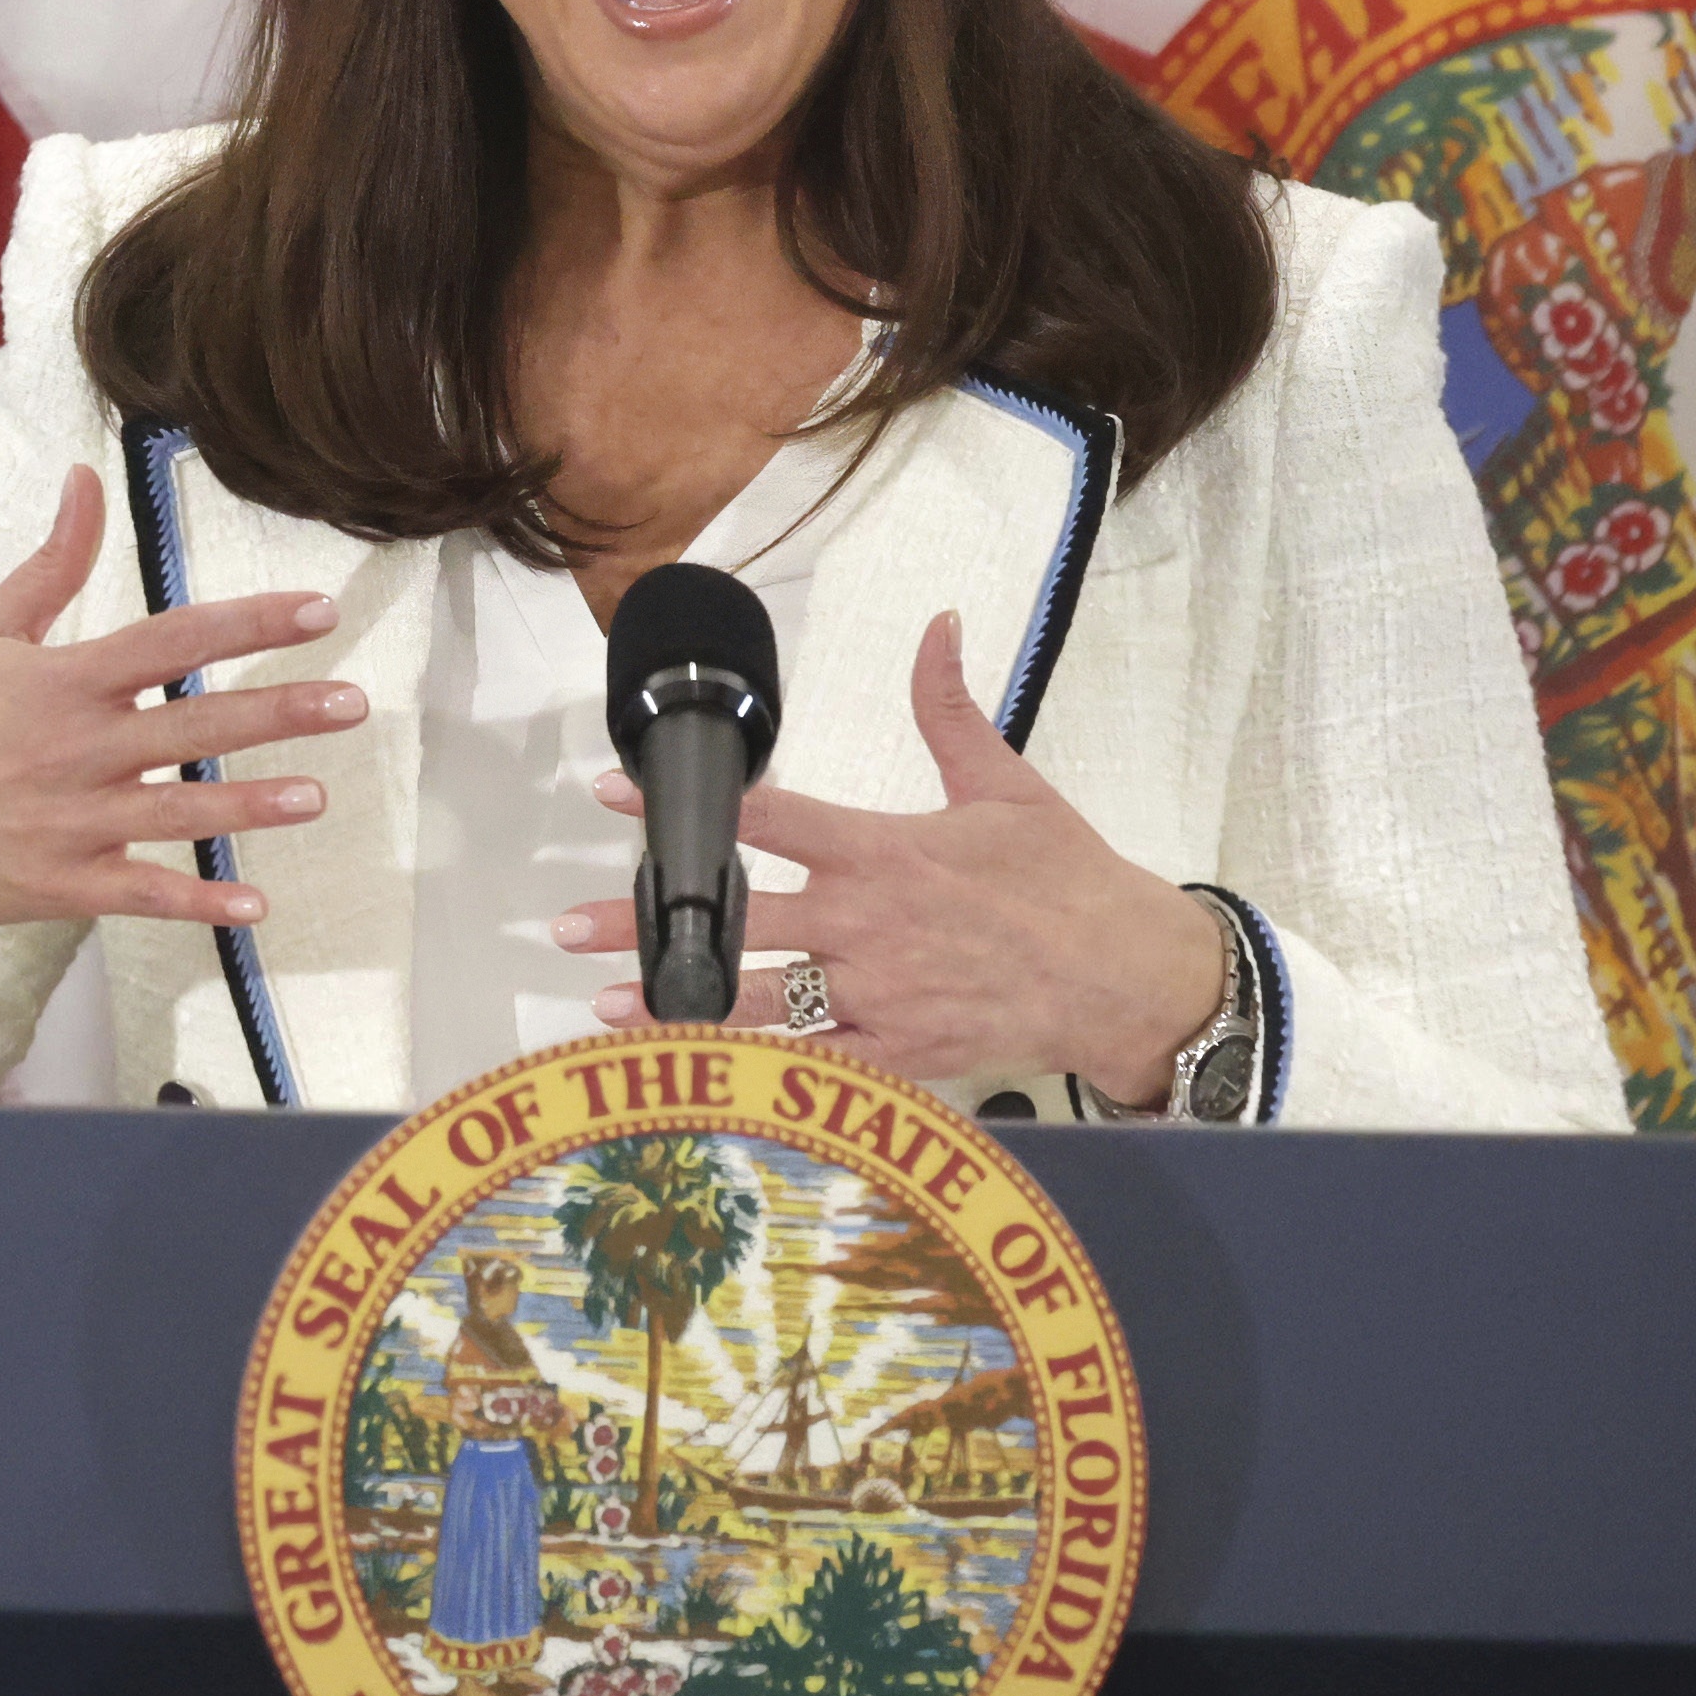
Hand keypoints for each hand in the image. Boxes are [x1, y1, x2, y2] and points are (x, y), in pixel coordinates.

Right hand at [0, 464, 362, 1023]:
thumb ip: (51, 564)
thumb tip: (83, 479)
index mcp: (62, 681)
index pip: (172, 640)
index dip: (249, 623)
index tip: (316, 611)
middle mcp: (76, 749)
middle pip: (194, 725)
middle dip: (278, 712)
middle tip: (353, 702)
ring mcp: (72, 822)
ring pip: (179, 812)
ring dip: (250, 805)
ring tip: (319, 795)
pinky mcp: (63, 884)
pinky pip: (142, 894)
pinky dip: (198, 902)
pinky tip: (255, 903)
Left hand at [559, 612, 1223, 1092]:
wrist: (1127, 974)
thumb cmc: (1067, 878)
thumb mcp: (1007, 781)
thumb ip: (950, 706)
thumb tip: (938, 625)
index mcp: (882, 851)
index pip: (765, 818)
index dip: (683, 806)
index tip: (610, 795)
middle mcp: (866, 924)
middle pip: (735, 917)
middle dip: (645, 919)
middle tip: (568, 923)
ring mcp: (878, 994)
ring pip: (757, 1000)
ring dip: (676, 1001)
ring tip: (601, 1001)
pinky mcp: (899, 1053)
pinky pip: (811, 1064)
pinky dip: (752, 1068)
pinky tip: (694, 1070)